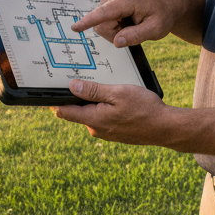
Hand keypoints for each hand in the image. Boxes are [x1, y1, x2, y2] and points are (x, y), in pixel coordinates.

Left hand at [51, 79, 172, 144]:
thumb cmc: (144, 108)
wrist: (165, 127)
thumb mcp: (118, 93)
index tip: (49, 90)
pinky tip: (119, 101)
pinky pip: (104, 118)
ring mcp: (106, 133)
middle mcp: (96, 129)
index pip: (64, 112)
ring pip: (93, 114)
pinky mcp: (115, 134)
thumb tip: (72, 87)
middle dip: (80, 97)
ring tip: (109, 89)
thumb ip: (93, 91)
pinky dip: (106, 108)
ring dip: (96, 102)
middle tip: (87, 79)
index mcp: (93, 119)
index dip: (55, 101)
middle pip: (78, 111)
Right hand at [70, 0, 207, 47]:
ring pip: (101, 23)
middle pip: (102, 25)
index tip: (75, 28)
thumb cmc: (164, 15)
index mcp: (127, 0)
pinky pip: (104, 19)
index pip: (103, 13)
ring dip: (116, 29)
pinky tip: (128, 19)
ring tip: (132, 23)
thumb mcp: (156, 30)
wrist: (168, 3)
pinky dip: (116, 23)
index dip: (88, 22)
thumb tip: (117, 41)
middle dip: (115, 34)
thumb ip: (136, 36)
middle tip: (134, 31)